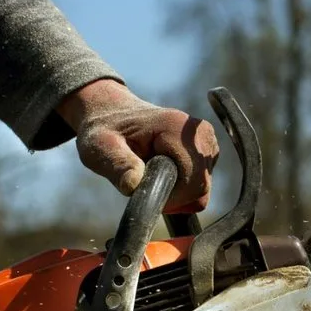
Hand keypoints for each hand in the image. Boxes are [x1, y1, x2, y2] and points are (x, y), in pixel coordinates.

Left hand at [57, 79, 219, 212]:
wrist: (113, 113)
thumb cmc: (106, 129)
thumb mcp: (101, 147)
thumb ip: (118, 165)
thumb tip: (134, 185)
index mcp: (178, 129)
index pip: (193, 182)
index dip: (170, 197)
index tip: (144, 190)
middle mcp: (200, 133)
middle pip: (201, 188)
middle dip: (173, 196)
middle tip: (145, 183)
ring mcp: (207, 142)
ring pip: (202, 189)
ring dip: (176, 192)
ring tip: (151, 172)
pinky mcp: (208, 150)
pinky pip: (202, 184)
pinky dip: (182, 187)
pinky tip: (163, 172)